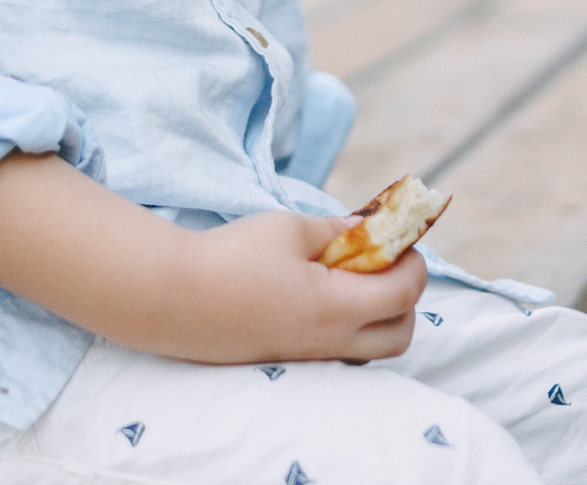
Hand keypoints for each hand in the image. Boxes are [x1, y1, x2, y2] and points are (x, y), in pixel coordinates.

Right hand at [155, 210, 430, 364]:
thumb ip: (334, 230)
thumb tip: (362, 230)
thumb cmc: (231, 258)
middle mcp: (330, 342)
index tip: (404, 239)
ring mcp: (308, 356)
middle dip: (408, 300)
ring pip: (370, 349)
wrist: (172, 298)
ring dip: (378, 316)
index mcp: (337, 308)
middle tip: (388, 265)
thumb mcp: (287, 228)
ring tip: (351, 277)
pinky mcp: (285, 358)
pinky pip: (338, 351)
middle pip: (400, 337)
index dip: (414, 263)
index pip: (404, 294)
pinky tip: (319, 294)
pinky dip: (347, 325)